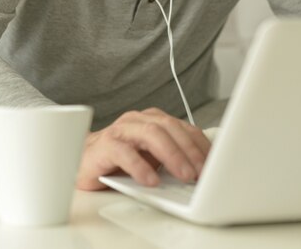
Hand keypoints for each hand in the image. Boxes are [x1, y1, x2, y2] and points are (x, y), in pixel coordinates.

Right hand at [76, 107, 210, 190]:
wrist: (85, 161)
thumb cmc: (121, 159)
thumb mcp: (153, 158)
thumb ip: (172, 158)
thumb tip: (202, 172)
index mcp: (154, 120)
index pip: (183, 128)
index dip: (200, 145)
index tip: (215, 163)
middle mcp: (139, 120)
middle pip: (169, 128)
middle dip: (189, 150)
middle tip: (201, 171)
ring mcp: (121, 130)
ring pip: (150, 134)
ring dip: (171, 155)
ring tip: (183, 174)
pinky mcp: (104, 146)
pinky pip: (124, 152)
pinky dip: (140, 166)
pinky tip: (151, 180)